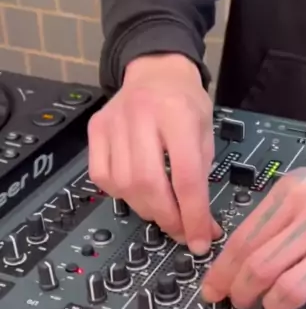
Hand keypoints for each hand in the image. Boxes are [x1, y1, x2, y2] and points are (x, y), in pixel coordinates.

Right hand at [88, 53, 220, 253]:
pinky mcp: (96, 130)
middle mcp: (142, 116)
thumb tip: (201, 223)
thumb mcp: (206, 131)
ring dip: (146, 210)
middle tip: (182, 231)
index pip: (185, 176)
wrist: (155, 69)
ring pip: (124, 185)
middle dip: (168, 218)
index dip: (193, 215)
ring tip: (163, 212)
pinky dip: (121, 194)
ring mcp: (114, 123)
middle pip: (149, 184)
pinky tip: (137, 192)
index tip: (201, 239)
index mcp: (178, 114)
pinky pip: (102, 177)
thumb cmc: (184, 101)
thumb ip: (202, 173)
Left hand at [201, 156, 305, 308]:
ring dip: (273, 307)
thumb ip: (272, 214)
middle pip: (260, 268)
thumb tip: (233, 255)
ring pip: (290, 290)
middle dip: (241, 293)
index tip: (212, 290)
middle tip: (240, 302)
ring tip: (274, 307)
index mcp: (294, 194)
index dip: (222, 272)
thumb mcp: (304, 184)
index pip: (245, 240)